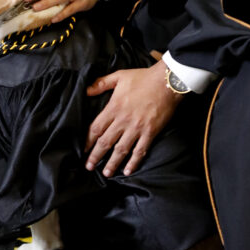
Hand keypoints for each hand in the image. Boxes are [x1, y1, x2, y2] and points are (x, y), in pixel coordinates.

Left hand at [84, 62, 181, 176]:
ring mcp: (137, 128)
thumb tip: (86, 90)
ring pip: (121, 150)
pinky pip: (140, 150)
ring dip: (112, 163)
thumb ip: (102, 83)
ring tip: (106, 173)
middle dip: (96, 156)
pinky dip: (134, 162)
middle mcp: (123, 120)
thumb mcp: (119, 76)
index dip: (88, 140)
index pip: (96, 128)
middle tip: (89, 167)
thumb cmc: (143, 78)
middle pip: (105, 142)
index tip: (83, 149)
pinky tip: (128, 171)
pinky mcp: (150, 132)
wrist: (167, 82)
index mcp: (114, 107)